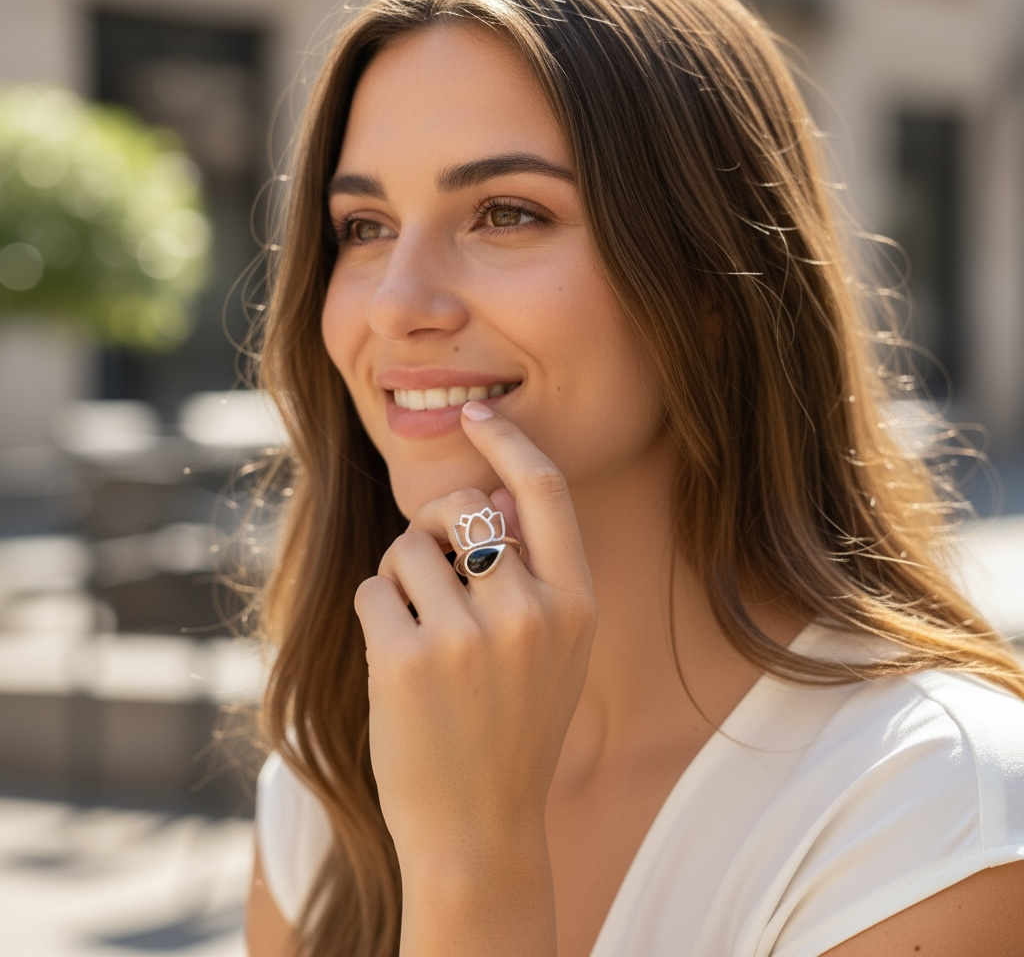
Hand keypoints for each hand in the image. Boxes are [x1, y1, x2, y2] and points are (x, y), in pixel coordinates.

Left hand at [354, 401, 595, 878]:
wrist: (478, 830)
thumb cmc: (515, 728)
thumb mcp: (557, 651)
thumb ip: (539, 571)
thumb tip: (497, 489)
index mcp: (575, 604)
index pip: (544, 489)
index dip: (508, 440)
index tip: (478, 412)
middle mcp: (529, 613)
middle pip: (463, 505)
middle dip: (433, 517)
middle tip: (425, 553)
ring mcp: (467, 638)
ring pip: (407, 547)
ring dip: (399, 575)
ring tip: (415, 628)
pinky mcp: (406, 661)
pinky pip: (373, 589)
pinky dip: (375, 610)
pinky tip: (395, 659)